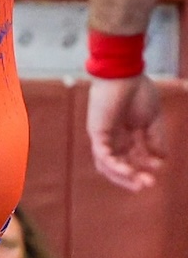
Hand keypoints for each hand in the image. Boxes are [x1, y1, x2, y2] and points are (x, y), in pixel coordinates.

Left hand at [86, 74, 166, 191]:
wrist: (125, 73)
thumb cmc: (137, 90)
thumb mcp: (152, 118)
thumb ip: (155, 138)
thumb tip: (161, 159)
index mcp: (126, 134)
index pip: (131, 157)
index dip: (144, 166)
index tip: (158, 169)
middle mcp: (113, 138)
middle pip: (118, 165)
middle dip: (133, 177)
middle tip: (148, 184)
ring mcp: (103, 136)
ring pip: (107, 165)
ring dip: (123, 177)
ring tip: (139, 183)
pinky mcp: (97, 133)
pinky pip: (103, 155)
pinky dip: (115, 165)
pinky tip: (128, 171)